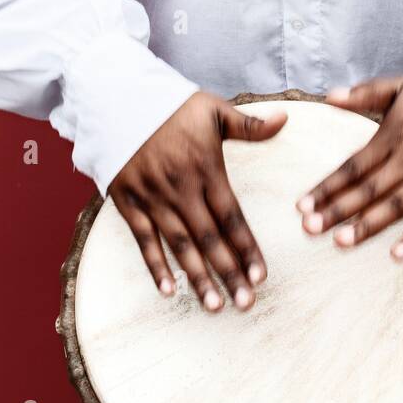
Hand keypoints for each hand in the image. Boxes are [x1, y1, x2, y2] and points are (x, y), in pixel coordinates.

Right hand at [109, 93, 285, 310]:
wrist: (117, 97)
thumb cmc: (171, 104)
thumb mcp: (212, 109)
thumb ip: (248, 124)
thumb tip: (285, 120)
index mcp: (205, 168)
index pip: (231, 216)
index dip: (246, 247)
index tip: (261, 276)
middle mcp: (180, 187)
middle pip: (208, 237)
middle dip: (228, 272)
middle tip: (245, 303)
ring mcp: (152, 196)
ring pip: (178, 244)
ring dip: (196, 277)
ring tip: (213, 305)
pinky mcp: (127, 201)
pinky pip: (143, 239)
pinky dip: (155, 265)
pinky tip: (169, 290)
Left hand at [296, 78, 402, 258]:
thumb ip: (365, 93)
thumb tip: (328, 97)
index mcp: (396, 133)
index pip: (355, 164)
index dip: (328, 185)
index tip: (301, 204)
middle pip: (369, 188)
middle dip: (337, 209)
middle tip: (309, 229)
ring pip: (397, 205)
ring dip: (368, 225)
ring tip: (340, 242)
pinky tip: (396, 254)